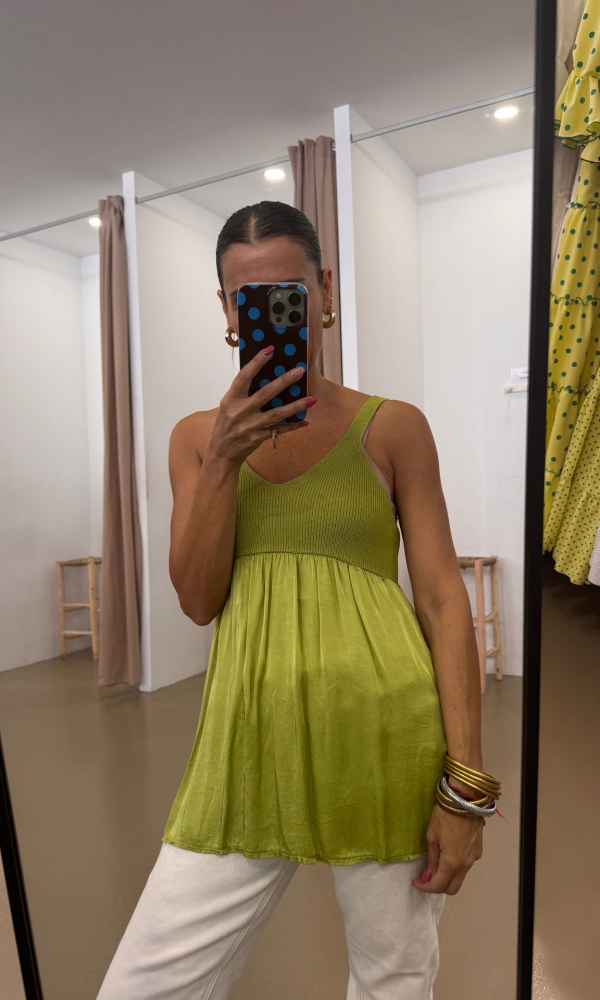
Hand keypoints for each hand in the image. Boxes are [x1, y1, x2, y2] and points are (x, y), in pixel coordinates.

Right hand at [207, 346, 315, 465]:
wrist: (221, 454)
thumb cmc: (226, 425)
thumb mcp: (228, 406)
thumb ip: (243, 393)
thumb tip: (266, 377)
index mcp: (230, 399)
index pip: (243, 377)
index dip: (256, 362)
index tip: (270, 350)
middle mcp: (240, 412)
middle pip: (265, 394)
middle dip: (284, 381)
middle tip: (300, 371)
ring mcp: (250, 426)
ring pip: (276, 414)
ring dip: (296, 406)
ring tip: (312, 399)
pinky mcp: (258, 438)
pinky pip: (279, 430)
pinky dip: (293, 426)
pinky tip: (305, 421)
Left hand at [412, 804, 483, 895]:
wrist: (466, 799)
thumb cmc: (446, 814)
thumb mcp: (432, 836)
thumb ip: (432, 859)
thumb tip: (429, 874)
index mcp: (452, 862)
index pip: (439, 886)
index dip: (426, 887)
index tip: (417, 882)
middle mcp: (466, 864)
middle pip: (453, 888)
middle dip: (438, 887)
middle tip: (426, 877)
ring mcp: (474, 858)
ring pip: (460, 877)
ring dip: (448, 877)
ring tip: (435, 865)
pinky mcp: (478, 850)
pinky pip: (466, 866)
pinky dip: (456, 867)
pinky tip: (448, 855)